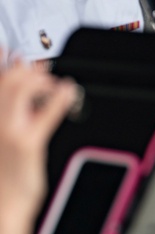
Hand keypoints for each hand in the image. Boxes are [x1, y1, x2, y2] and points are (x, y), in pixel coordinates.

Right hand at [0, 61, 77, 225]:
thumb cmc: (0, 177)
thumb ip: (10, 112)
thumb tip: (25, 83)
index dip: (4, 62)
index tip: (15, 56)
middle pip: (8, 79)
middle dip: (27, 69)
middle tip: (42, 74)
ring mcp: (6, 131)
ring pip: (22, 88)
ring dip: (42, 80)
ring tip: (53, 87)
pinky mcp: (26, 144)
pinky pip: (48, 112)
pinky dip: (61, 97)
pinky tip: (68, 93)